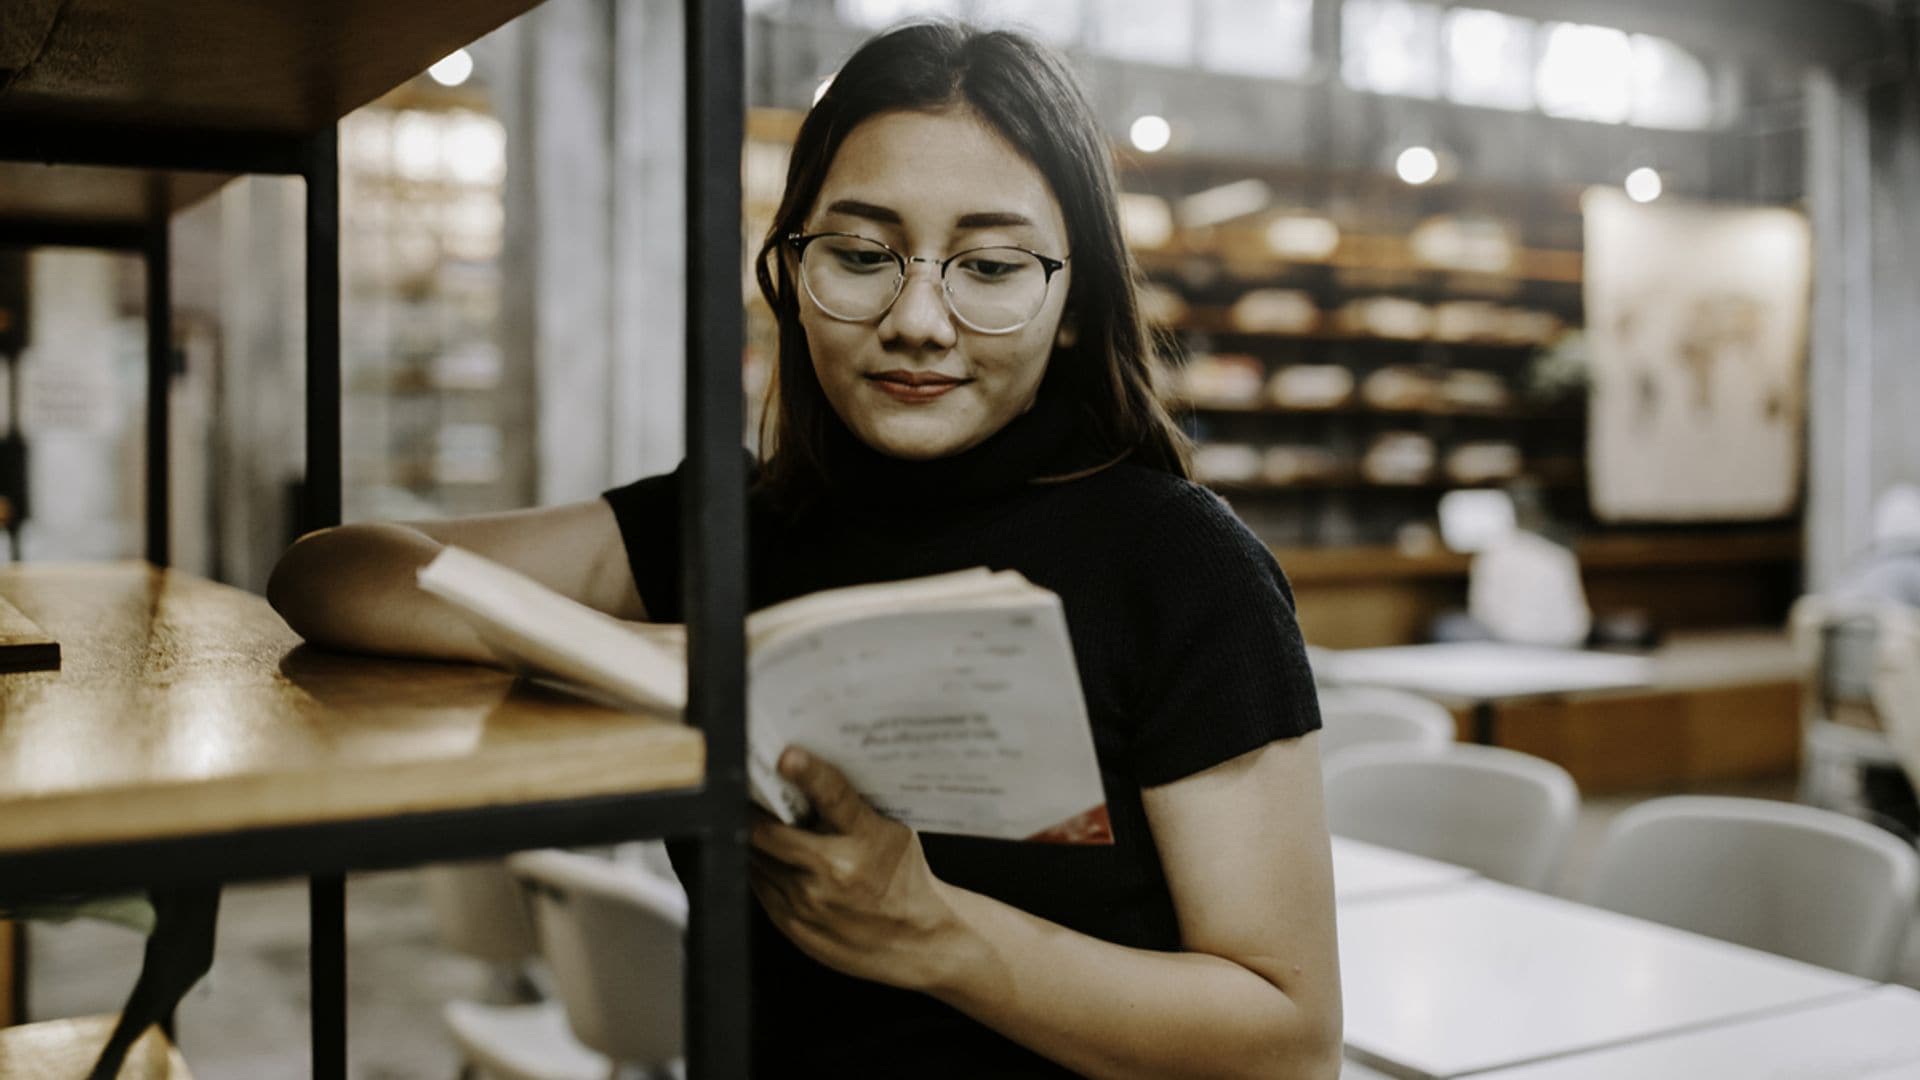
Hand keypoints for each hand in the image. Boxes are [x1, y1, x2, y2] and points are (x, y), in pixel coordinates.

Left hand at [749, 747, 967, 991]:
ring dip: (752, 836)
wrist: (914, 941)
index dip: (808, 773)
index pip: (834, 797)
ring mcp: (808, 901)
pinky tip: (769, 855)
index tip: (786, 756)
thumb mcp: (893, 831)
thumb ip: (854, 805)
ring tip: (756, 819)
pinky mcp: (791, 922)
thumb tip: (812, 766)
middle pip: (769, 832)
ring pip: (756, 857)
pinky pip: (757, 883)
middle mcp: (834, 872)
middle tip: (747, 788)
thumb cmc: (902, 877)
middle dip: (753, 808)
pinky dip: (758, 864)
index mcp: (866, 840)